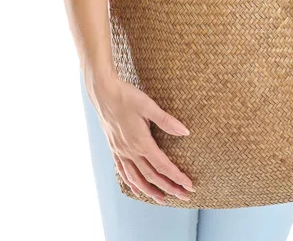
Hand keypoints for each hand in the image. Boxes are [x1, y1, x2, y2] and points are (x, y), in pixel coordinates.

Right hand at [85, 73, 194, 204]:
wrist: (103, 93)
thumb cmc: (127, 96)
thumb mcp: (149, 106)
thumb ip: (166, 121)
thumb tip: (185, 132)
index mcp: (141, 142)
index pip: (162, 166)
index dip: (177, 177)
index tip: (189, 186)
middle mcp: (130, 151)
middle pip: (152, 176)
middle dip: (169, 188)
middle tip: (184, 196)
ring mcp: (121, 152)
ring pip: (137, 179)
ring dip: (151, 191)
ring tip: (163, 200)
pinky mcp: (115, 149)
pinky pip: (123, 172)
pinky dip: (132, 183)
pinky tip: (137, 189)